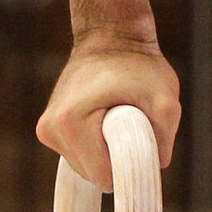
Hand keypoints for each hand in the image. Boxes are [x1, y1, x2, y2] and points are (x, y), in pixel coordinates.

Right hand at [36, 37, 181, 191]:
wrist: (112, 36)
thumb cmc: (139, 64)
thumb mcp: (164, 97)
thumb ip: (164, 135)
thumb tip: (156, 166)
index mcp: (70, 123)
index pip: (101, 175)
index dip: (128, 167)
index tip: (145, 148)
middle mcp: (51, 129)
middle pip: (92, 173)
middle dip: (117, 156)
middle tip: (133, 122)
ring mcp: (47, 130)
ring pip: (85, 166)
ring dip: (107, 150)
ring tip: (119, 116)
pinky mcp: (50, 129)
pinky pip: (80, 154)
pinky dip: (98, 144)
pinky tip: (106, 118)